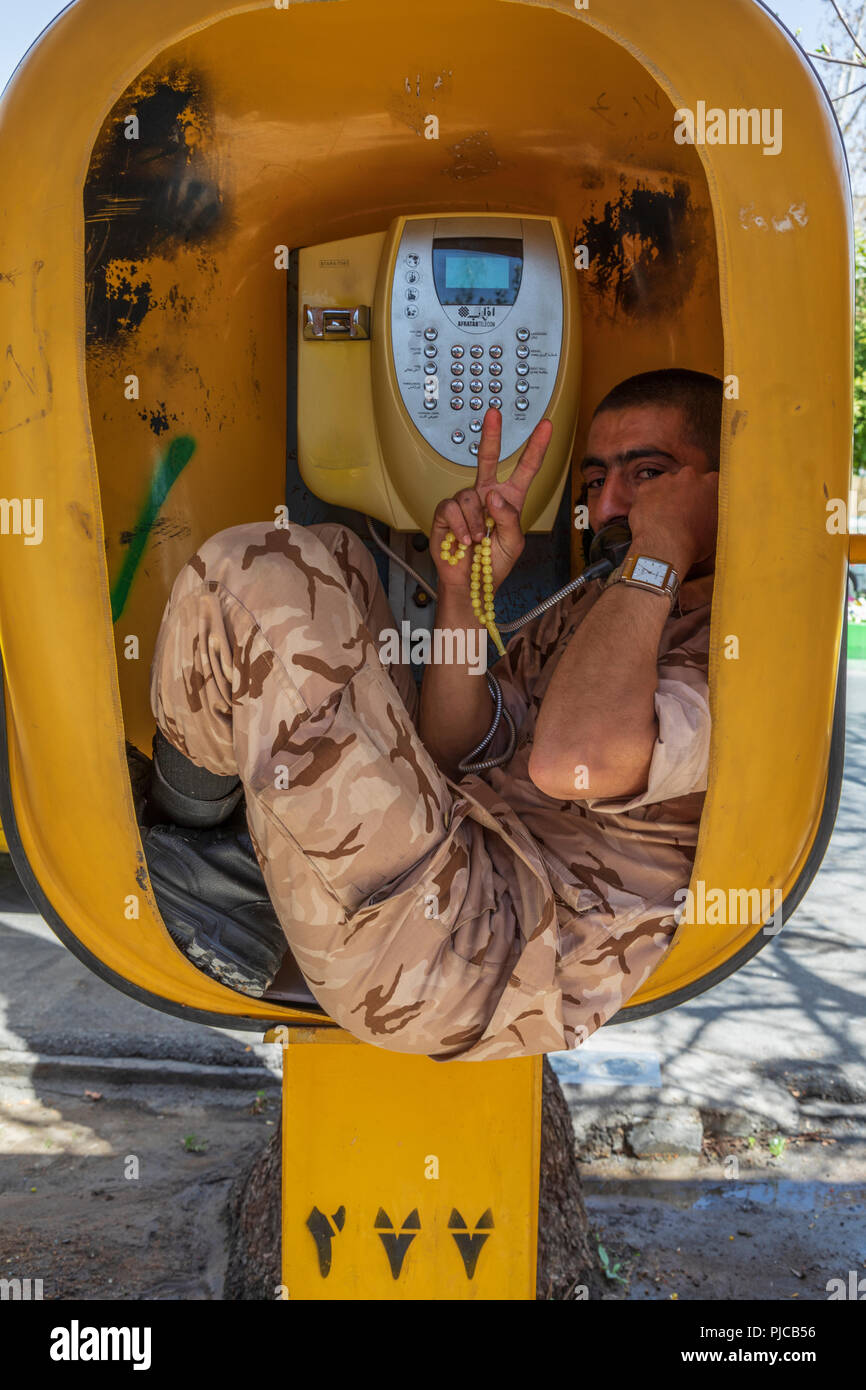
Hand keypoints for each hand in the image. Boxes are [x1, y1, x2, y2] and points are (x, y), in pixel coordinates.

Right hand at [430, 408, 552, 592]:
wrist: (469, 583)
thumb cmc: (493, 564)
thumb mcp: (513, 542)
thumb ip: (509, 518)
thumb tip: (493, 496)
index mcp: (509, 499)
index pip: (525, 469)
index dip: (536, 447)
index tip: (546, 426)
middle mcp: (486, 495)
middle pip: (488, 459)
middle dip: (491, 435)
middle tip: (494, 414)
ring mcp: (466, 502)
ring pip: (470, 496)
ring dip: (475, 522)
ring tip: (477, 540)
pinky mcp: (446, 512)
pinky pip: (452, 508)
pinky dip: (460, 526)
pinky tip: (464, 540)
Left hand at [627, 466, 718, 574]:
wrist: (666, 548)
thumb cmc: (695, 543)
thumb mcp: (718, 528)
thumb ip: (716, 511)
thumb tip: (713, 513)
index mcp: (712, 482)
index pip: (710, 483)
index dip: (704, 496)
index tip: (700, 506)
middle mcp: (689, 475)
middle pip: (687, 480)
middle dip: (685, 493)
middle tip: (682, 514)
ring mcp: (666, 479)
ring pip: (666, 485)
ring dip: (666, 497)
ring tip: (665, 519)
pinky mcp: (646, 487)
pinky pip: (648, 493)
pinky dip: (649, 503)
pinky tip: (652, 519)